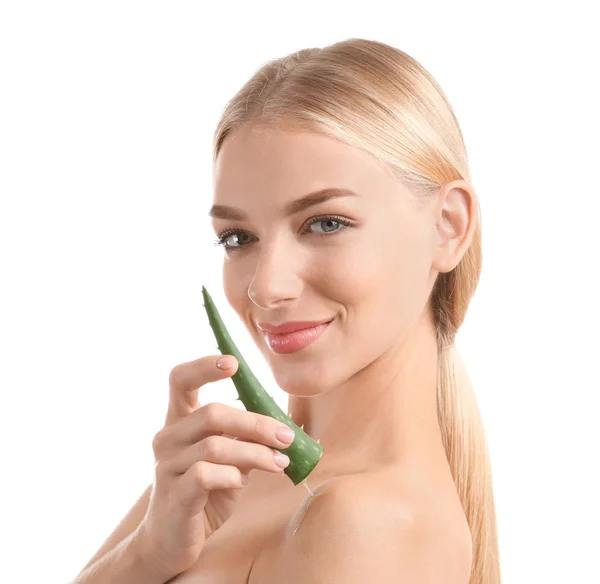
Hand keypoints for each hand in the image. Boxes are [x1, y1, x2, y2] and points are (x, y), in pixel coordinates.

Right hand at [136, 355, 294, 579]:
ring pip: (215, 445)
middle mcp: (168, 437)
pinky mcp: (174, 494)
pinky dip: (232, 475)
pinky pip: (205, 474)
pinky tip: (244, 482)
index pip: (180, 380)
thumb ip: (246, 440)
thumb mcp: (229, 460)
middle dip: (256, 423)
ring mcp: (167, 466)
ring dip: (255, 452)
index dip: (203, 366)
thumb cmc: (204, 492)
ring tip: (279, 463)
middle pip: (212, 413)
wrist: (171, 540)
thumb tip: (285, 428)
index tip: (234, 363)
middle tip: (286, 436)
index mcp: (179, 421)